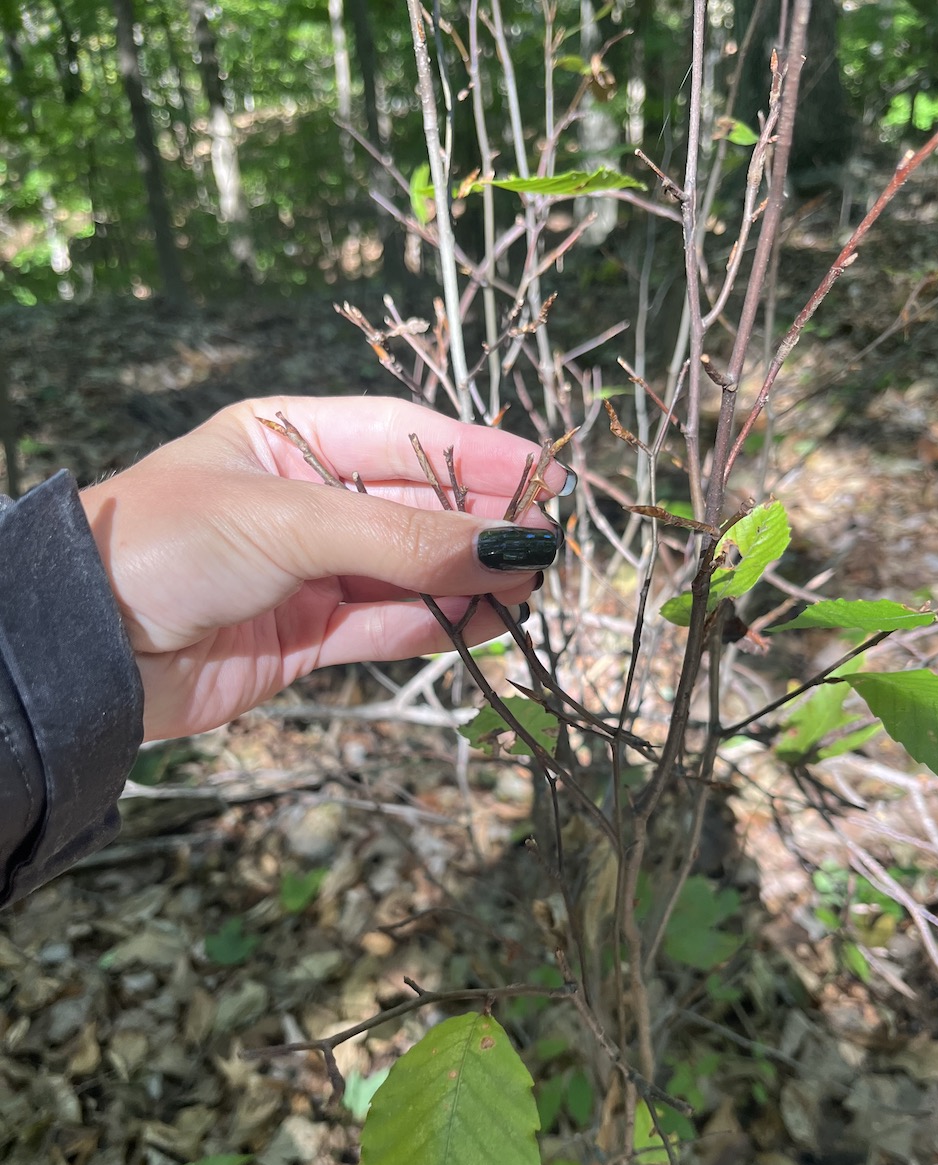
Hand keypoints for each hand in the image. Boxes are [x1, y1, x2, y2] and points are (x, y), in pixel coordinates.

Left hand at [80, 396, 569, 740]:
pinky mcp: (306, 636)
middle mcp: (303, 501)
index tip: (544, 475)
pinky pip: (387, 626)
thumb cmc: (165, 545)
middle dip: (481, 523)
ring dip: (469, 579)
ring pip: (410, 571)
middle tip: (548, 541)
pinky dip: (436, 625)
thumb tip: (507, 546)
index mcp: (287, 439)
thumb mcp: (288, 521)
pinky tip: (486, 621)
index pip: (404, 436)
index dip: (477, 453)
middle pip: (416, 505)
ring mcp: (307, 571)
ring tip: (529, 586)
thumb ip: (402, 537)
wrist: (84, 650)